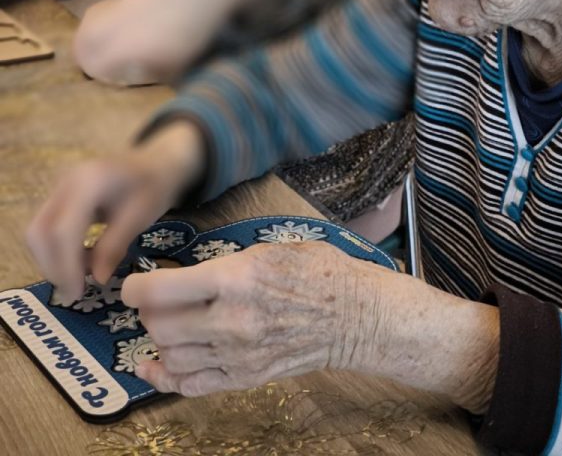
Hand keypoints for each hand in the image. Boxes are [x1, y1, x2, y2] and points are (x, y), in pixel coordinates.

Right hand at [27, 122, 204, 301]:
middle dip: (53, 266)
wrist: (154, 162)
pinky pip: (45, 227)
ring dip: (52, 260)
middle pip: (40, 232)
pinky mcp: (58, 196)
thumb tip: (97, 279)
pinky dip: (56, 249)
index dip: (66, 266)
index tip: (78, 293)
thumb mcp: (140, 217)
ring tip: (81, 276)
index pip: (62, 230)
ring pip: (37, 232)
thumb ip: (115, 246)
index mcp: (88, 182)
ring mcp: (58, 187)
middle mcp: (65, 181)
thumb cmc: (153, 186)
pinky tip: (80, 260)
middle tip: (75, 291)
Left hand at [121, 241, 381, 397]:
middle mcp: (232, 321)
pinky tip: (156, 366)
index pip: (162, 290)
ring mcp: (240, 355)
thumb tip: (186, 273)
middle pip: (160, 327)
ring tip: (167, 325)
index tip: (132, 285)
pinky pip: (193, 386)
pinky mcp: (247, 378)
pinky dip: (167, 378)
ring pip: (172, 358)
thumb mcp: (269, 249)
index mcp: (236, 279)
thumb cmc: (317, 272)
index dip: (135, 288)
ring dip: (160, 341)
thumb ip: (224, 264)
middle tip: (154, 301)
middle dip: (148, 313)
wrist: (355, 315)